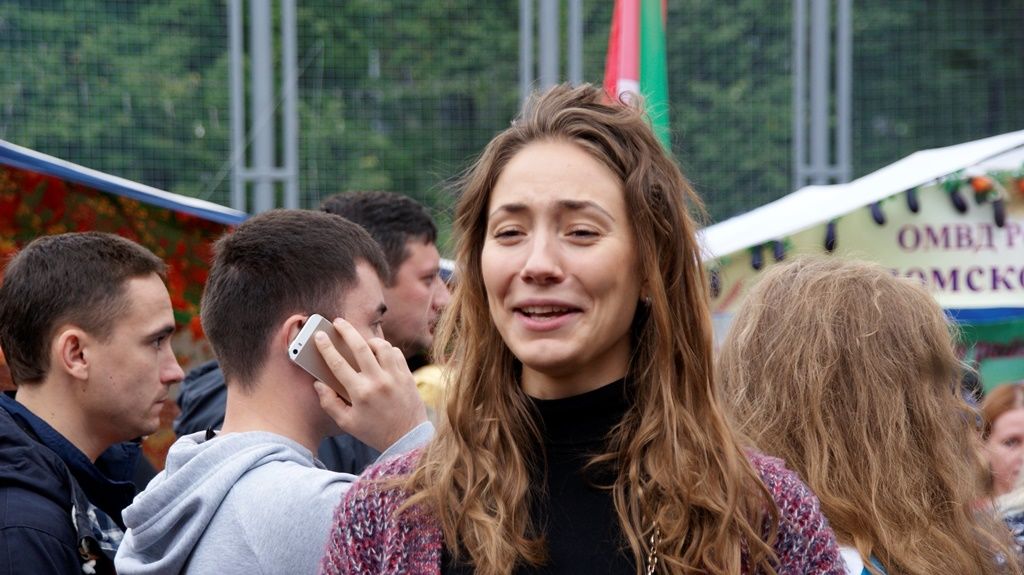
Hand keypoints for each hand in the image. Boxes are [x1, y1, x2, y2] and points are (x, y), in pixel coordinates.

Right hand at [312, 317, 427, 451]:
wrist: (408, 438)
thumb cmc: (374, 432)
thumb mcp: (346, 423)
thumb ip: (329, 402)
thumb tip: (318, 383)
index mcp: (360, 393)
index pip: (338, 363)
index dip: (326, 347)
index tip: (319, 336)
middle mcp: (378, 381)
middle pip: (359, 346)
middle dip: (346, 330)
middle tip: (337, 322)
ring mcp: (395, 376)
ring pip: (380, 345)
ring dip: (368, 340)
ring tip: (360, 341)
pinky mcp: (407, 375)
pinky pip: (395, 352)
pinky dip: (385, 349)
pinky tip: (379, 353)